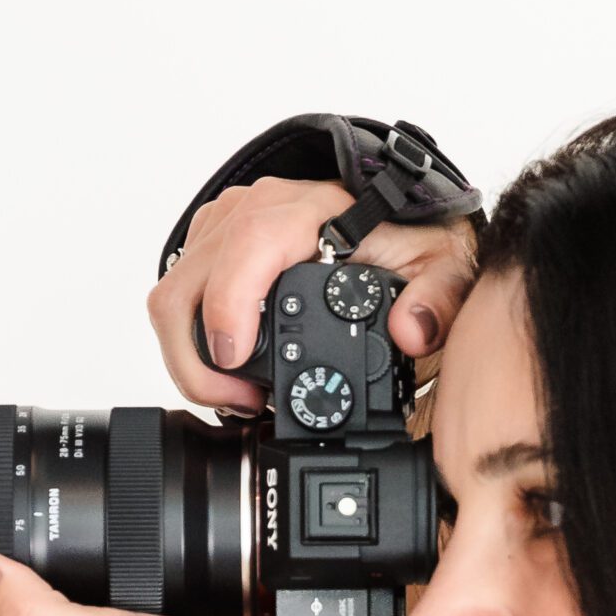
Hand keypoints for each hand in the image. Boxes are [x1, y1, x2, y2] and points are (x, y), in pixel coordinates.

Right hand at [145, 174, 478, 416]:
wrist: (396, 214)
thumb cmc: (411, 238)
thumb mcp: (443, 267)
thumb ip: (437, 301)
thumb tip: (410, 331)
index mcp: (308, 211)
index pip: (246, 247)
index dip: (228, 308)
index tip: (236, 362)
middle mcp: (257, 211)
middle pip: (187, 284)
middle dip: (198, 361)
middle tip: (242, 404)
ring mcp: (226, 226)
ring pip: (172, 296)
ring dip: (191, 358)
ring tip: (241, 397)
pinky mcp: (212, 244)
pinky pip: (178, 295)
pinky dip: (191, 343)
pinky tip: (231, 369)